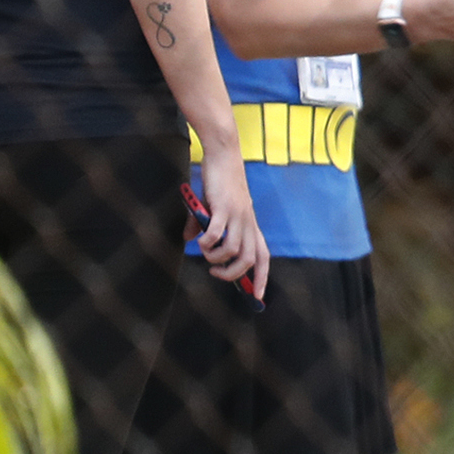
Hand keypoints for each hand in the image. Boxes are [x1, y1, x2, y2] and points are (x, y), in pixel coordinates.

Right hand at [191, 159, 272, 302]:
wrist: (223, 156)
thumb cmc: (219, 183)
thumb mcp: (214, 209)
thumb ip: (204, 227)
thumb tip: (190, 241)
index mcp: (250, 226)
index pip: (263, 257)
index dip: (262, 278)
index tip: (257, 297)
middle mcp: (248, 223)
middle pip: (249, 261)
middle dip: (233, 275)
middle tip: (215, 273)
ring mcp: (238, 216)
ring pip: (234, 251)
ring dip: (217, 258)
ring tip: (206, 254)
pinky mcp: (224, 208)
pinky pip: (217, 234)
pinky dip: (207, 243)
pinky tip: (199, 241)